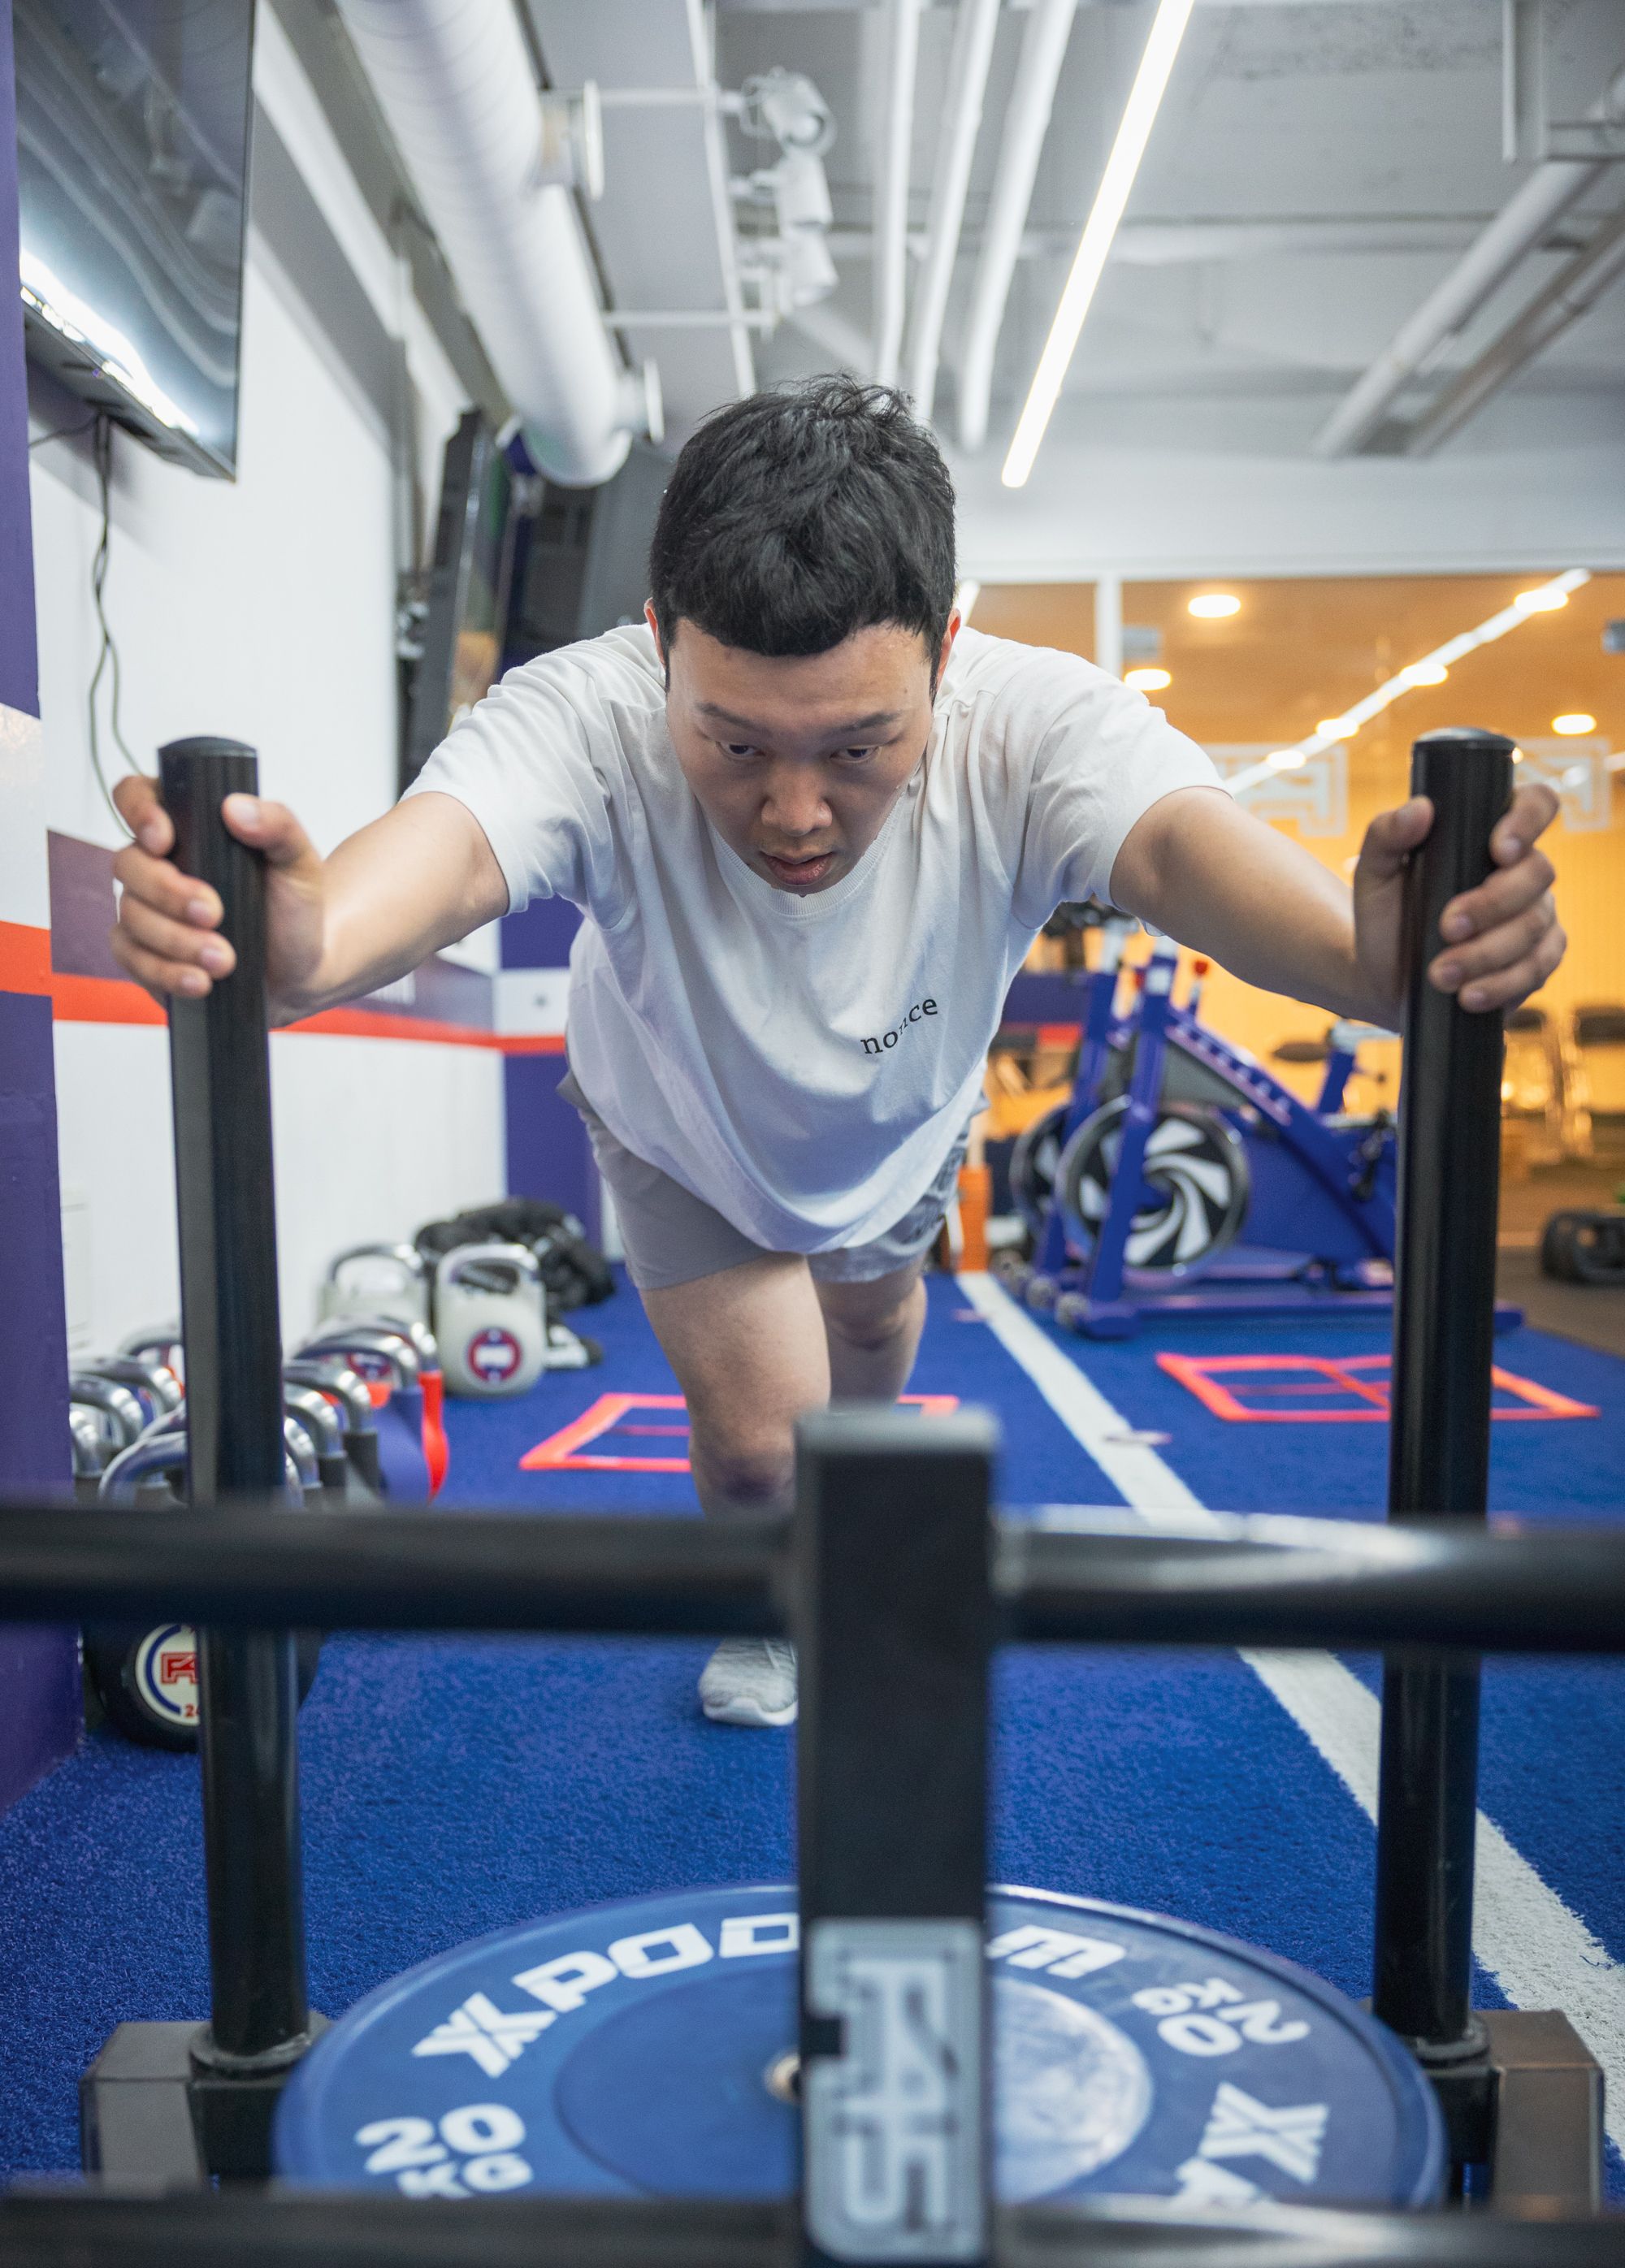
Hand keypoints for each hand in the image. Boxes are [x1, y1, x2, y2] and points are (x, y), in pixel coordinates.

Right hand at [110, 775, 327, 1018]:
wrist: (299, 967)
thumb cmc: (292, 906)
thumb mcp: (299, 861)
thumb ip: (278, 825)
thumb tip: (235, 808)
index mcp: (187, 827)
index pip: (137, 796)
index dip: (137, 810)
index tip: (165, 838)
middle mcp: (156, 864)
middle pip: (128, 864)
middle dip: (168, 891)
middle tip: (214, 913)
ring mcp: (144, 909)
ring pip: (131, 916)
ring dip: (177, 940)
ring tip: (225, 959)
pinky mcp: (143, 954)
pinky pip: (132, 959)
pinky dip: (166, 972)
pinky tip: (200, 982)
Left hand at [1353, 782, 1565, 1020]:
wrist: (1383, 978)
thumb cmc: (1386, 916)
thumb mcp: (1374, 874)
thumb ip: (1387, 835)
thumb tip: (1420, 808)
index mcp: (1491, 837)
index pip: (1535, 804)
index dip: (1528, 819)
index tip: (1498, 849)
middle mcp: (1524, 873)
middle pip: (1538, 873)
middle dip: (1492, 904)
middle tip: (1446, 927)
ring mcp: (1537, 918)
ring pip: (1535, 927)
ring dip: (1486, 953)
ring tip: (1439, 974)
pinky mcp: (1537, 962)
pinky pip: (1536, 970)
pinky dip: (1500, 985)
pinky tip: (1468, 995)